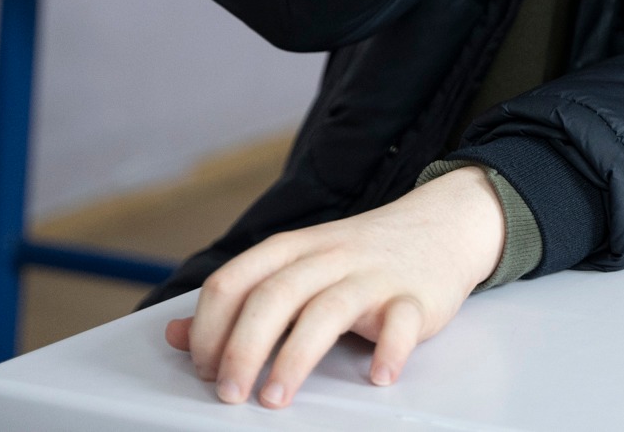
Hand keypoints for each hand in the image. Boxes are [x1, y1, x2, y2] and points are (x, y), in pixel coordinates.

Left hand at [163, 166, 504, 407]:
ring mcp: (374, 275)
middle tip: (230, 394)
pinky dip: (389, 349)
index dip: (211, 327)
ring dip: (296, 357)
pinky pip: (401, 321)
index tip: (206, 368)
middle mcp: (330, 256)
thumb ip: (241, 299)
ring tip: (276, 398)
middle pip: (275, 296)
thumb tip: (178, 335)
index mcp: (294, 247)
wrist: (444, 224)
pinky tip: (378, 375)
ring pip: (328, 309)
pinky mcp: (416, 297)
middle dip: (243, 348)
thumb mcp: (298, 265)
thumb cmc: (363, 254)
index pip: (235, 280)